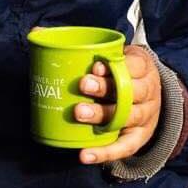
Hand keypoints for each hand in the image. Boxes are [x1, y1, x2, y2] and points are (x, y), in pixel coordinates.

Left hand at [73, 44, 160, 165]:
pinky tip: (85, 155)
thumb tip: (37, 33)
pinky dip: (105, 153)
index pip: (135, 66)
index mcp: (143, 68)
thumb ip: (81, 46)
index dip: (116, 66)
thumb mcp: (114, 55)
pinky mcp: (139, 137)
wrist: (150, 98)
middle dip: (106, 88)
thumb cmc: (121, 73)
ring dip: (102, 115)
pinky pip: (125, 148)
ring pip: (127, 117)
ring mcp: (146, 116)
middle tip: (82, 85)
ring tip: (78, 112)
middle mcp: (149, 92)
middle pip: (131, 91)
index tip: (95, 66)